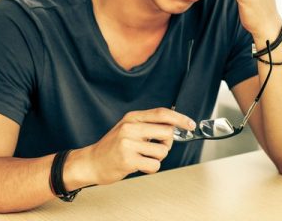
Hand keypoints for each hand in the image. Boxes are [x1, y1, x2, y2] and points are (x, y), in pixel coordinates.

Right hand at [71, 108, 195, 186]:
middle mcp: (130, 127)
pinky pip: (154, 165)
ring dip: (157, 158)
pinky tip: (139, 166)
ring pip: (162, 151)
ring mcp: (128, 143)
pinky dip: (151, 168)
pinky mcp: (127, 160)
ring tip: (142, 157)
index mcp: (132, 117)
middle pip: (167, 132)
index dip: (180, 118)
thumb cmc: (113, 147)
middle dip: (167, 144)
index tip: (190, 124)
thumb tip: (175, 125)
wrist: (91, 162)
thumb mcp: (128, 128)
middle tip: (156, 148)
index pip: (162, 113)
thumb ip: (148, 125)